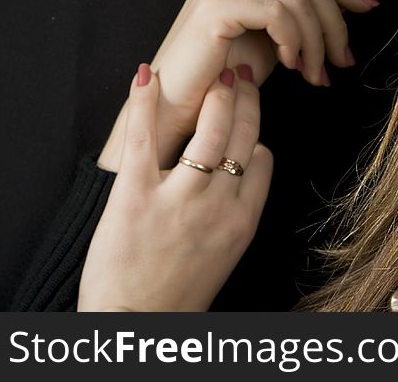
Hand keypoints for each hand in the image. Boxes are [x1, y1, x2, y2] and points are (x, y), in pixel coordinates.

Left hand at [79, 63, 271, 310]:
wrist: (137, 324)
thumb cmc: (180, 293)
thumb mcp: (228, 254)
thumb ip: (239, 210)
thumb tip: (246, 167)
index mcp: (242, 221)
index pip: (261, 158)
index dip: (255, 133)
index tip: (247, 115)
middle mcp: (218, 206)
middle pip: (241, 135)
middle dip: (244, 97)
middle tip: (240, 74)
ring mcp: (179, 200)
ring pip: (209, 131)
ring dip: (217, 94)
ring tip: (217, 73)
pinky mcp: (135, 197)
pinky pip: (144, 139)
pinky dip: (145, 103)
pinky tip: (148, 76)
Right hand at [98, 0, 378, 170]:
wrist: (179, 108)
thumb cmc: (224, 77)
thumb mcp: (272, 38)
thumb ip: (300, 17)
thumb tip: (350, 9)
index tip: (369, 9)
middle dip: (336, 21)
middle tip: (344, 59)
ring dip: (318, 41)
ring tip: (316, 74)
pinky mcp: (216, 4)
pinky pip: (279, 13)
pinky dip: (296, 41)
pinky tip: (292, 66)